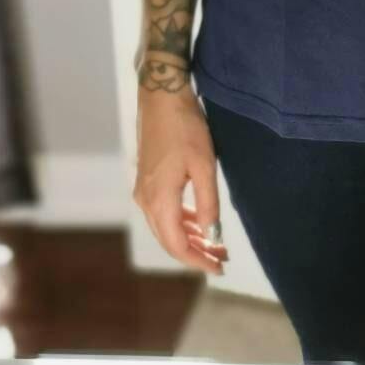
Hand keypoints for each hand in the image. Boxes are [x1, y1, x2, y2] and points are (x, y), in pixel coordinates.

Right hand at [134, 84, 229, 275]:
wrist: (161, 97)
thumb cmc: (185, 129)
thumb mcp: (204, 166)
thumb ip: (208, 203)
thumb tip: (213, 236)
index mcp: (159, 201)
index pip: (177, 245)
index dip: (197, 260)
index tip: (219, 267)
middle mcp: (146, 201)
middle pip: (169, 240)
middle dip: (195, 252)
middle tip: (221, 258)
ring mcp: (143, 191)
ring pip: (166, 227)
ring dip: (189, 237)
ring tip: (215, 244)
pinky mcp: (147, 181)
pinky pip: (163, 212)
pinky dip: (182, 221)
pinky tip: (198, 222)